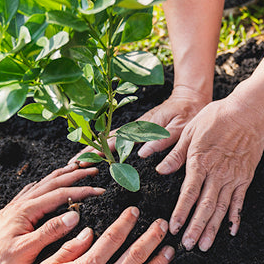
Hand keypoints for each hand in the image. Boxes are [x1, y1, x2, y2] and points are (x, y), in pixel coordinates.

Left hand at [0, 164, 103, 263]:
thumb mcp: (27, 250)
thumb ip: (50, 231)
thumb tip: (73, 217)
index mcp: (27, 211)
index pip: (60, 195)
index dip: (82, 190)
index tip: (100, 190)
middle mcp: (21, 205)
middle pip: (52, 183)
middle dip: (74, 175)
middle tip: (93, 170)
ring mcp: (16, 208)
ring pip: (42, 184)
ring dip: (60, 175)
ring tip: (75, 168)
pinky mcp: (13, 214)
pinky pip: (32, 192)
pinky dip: (44, 184)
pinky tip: (46, 184)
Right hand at [68, 86, 209, 164]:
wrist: (191, 98)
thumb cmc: (188, 114)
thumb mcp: (179, 128)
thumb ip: (162, 142)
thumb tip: (141, 154)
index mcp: (142, 128)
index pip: (114, 141)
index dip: (98, 151)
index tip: (83, 159)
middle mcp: (136, 127)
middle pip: (106, 140)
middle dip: (88, 151)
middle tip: (71, 164)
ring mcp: (136, 127)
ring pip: (110, 139)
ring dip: (94, 149)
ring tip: (78, 161)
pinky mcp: (140, 129)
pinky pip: (119, 138)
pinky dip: (107, 145)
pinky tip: (100, 153)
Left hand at [155, 96, 263, 250]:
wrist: (249, 112)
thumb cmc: (217, 117)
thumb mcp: (190, 130)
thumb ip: (176, 153)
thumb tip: (160, 170)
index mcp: (200, 162)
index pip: (188, 193)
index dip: (181, 212)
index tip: (174, 228)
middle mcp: (217, 173)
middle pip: (205, 206)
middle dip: (196, 227)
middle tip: (188, 246)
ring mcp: (233, 177)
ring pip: (221, 208)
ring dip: (212, 228)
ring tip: (205, 245)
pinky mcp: (245, 178)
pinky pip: (239, 202)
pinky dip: (235, 218)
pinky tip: (231, 231)